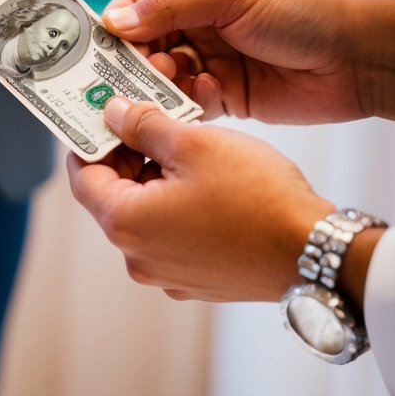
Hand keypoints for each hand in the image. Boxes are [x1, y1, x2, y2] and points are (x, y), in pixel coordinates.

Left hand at [67, 95, 332, 301]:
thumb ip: (144, 126)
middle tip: (151, 120)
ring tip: (188, 147)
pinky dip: (180, 207)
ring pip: (147, 214)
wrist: (312, 253)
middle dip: (130, 156)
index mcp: (126, 223)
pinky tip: (208, 182)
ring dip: (158, 179)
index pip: (84, 177)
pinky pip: (173, 236)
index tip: (102, 117)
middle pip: (115, 196)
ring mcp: (168, 274)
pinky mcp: (197, 281)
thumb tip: (114, 114)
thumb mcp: (194, 144)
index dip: (91, 141)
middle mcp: (138, 257)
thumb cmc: (256, 199)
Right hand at [101, 0, 392, 124]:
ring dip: (157, 87)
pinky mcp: (223, 95)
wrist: (355, 57)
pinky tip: (200, 102)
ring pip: (160, 78)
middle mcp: (195, 20)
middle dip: (129, 63)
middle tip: (120, 81)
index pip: (135, 2)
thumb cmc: (301, 8)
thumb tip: (114, 21)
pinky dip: (184, 107)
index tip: (92, 51)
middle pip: (140, 45)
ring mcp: (209, 58)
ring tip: (163, 90)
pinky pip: (186, 104)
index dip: (113, 25)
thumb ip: (170, 7)